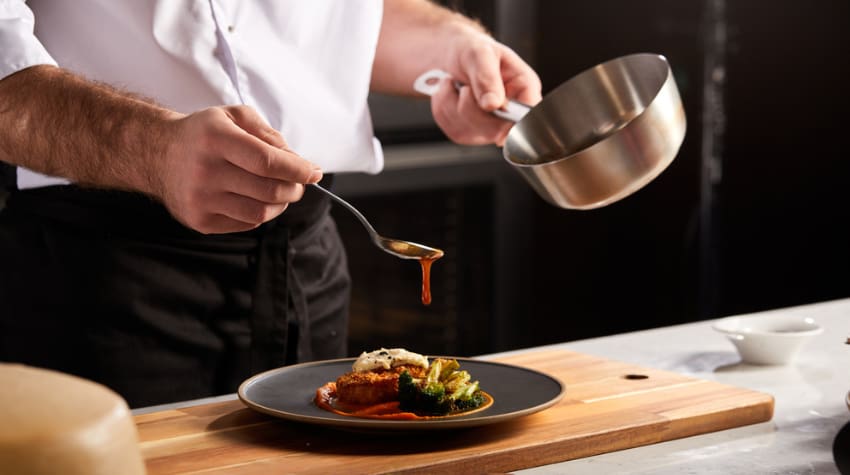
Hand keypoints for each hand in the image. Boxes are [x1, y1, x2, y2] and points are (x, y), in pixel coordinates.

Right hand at [161, 105, 321, 233]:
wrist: (156, 154)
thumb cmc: (204, 134)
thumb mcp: (234, 116)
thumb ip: (268, 134)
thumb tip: (298, 162)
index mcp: (215, 138)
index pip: (268, 162)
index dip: (298, 170)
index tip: (314, 172)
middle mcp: (205, 170)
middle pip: (269, 190)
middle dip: (294, 188)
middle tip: (299, 183)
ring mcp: (200, 199)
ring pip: (261, 212)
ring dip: (281, 204)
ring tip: (280, 191)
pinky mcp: (199, 221)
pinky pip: (246, 223)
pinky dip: (260, 213)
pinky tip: (254, 198)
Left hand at [431, 29, 541, 145]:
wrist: (448, 56)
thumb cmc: (471, 50)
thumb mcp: (480, 53)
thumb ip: (487, 77)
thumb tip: (494, 104)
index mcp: (523, 88)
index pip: (530, 113)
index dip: (518, 120)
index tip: (494, 112)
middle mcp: (511, 112)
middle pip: (496, 129)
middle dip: (471, 107)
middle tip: (465, 86)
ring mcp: (490, 126)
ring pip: (472, 131)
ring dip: (453, 105)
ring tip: (455, 85)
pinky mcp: (470, 133)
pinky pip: (454, 130)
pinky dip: (443, 110)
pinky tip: (449, 95)